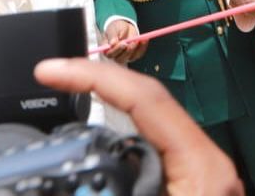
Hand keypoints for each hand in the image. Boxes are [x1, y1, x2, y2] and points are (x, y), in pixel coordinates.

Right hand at [35, 58, 242, 195]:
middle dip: (97, 83)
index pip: (144, 98)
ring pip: (147, 128)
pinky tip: (97, 152)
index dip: (93, 76)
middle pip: (146, 103)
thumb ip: (109, 193)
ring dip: (107, 113)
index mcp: (201, 168)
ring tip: (68, 96)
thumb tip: (74, 182)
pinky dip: (120, 145)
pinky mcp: (192, 189)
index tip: (50, 70)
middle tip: (53, 76)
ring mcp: (200, 176)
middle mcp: (205, 164)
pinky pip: (152, 152)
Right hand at [104, 19, 147, 63]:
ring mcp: (125, 57)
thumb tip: (112, 43)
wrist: (124, 27)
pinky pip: (139, 54)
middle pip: (121, 58)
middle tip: (132, 42)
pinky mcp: (134, 55)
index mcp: (107, 50)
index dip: (117, 50)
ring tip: (138, 40)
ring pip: (130, 57)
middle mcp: (116, 56)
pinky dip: (142, 47)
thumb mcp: (112, 29)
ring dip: (135, 49)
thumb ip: (112, 36)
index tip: (123, 43)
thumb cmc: (116, 29)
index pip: (110, 54)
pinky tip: (144, 40)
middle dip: (127, 51)